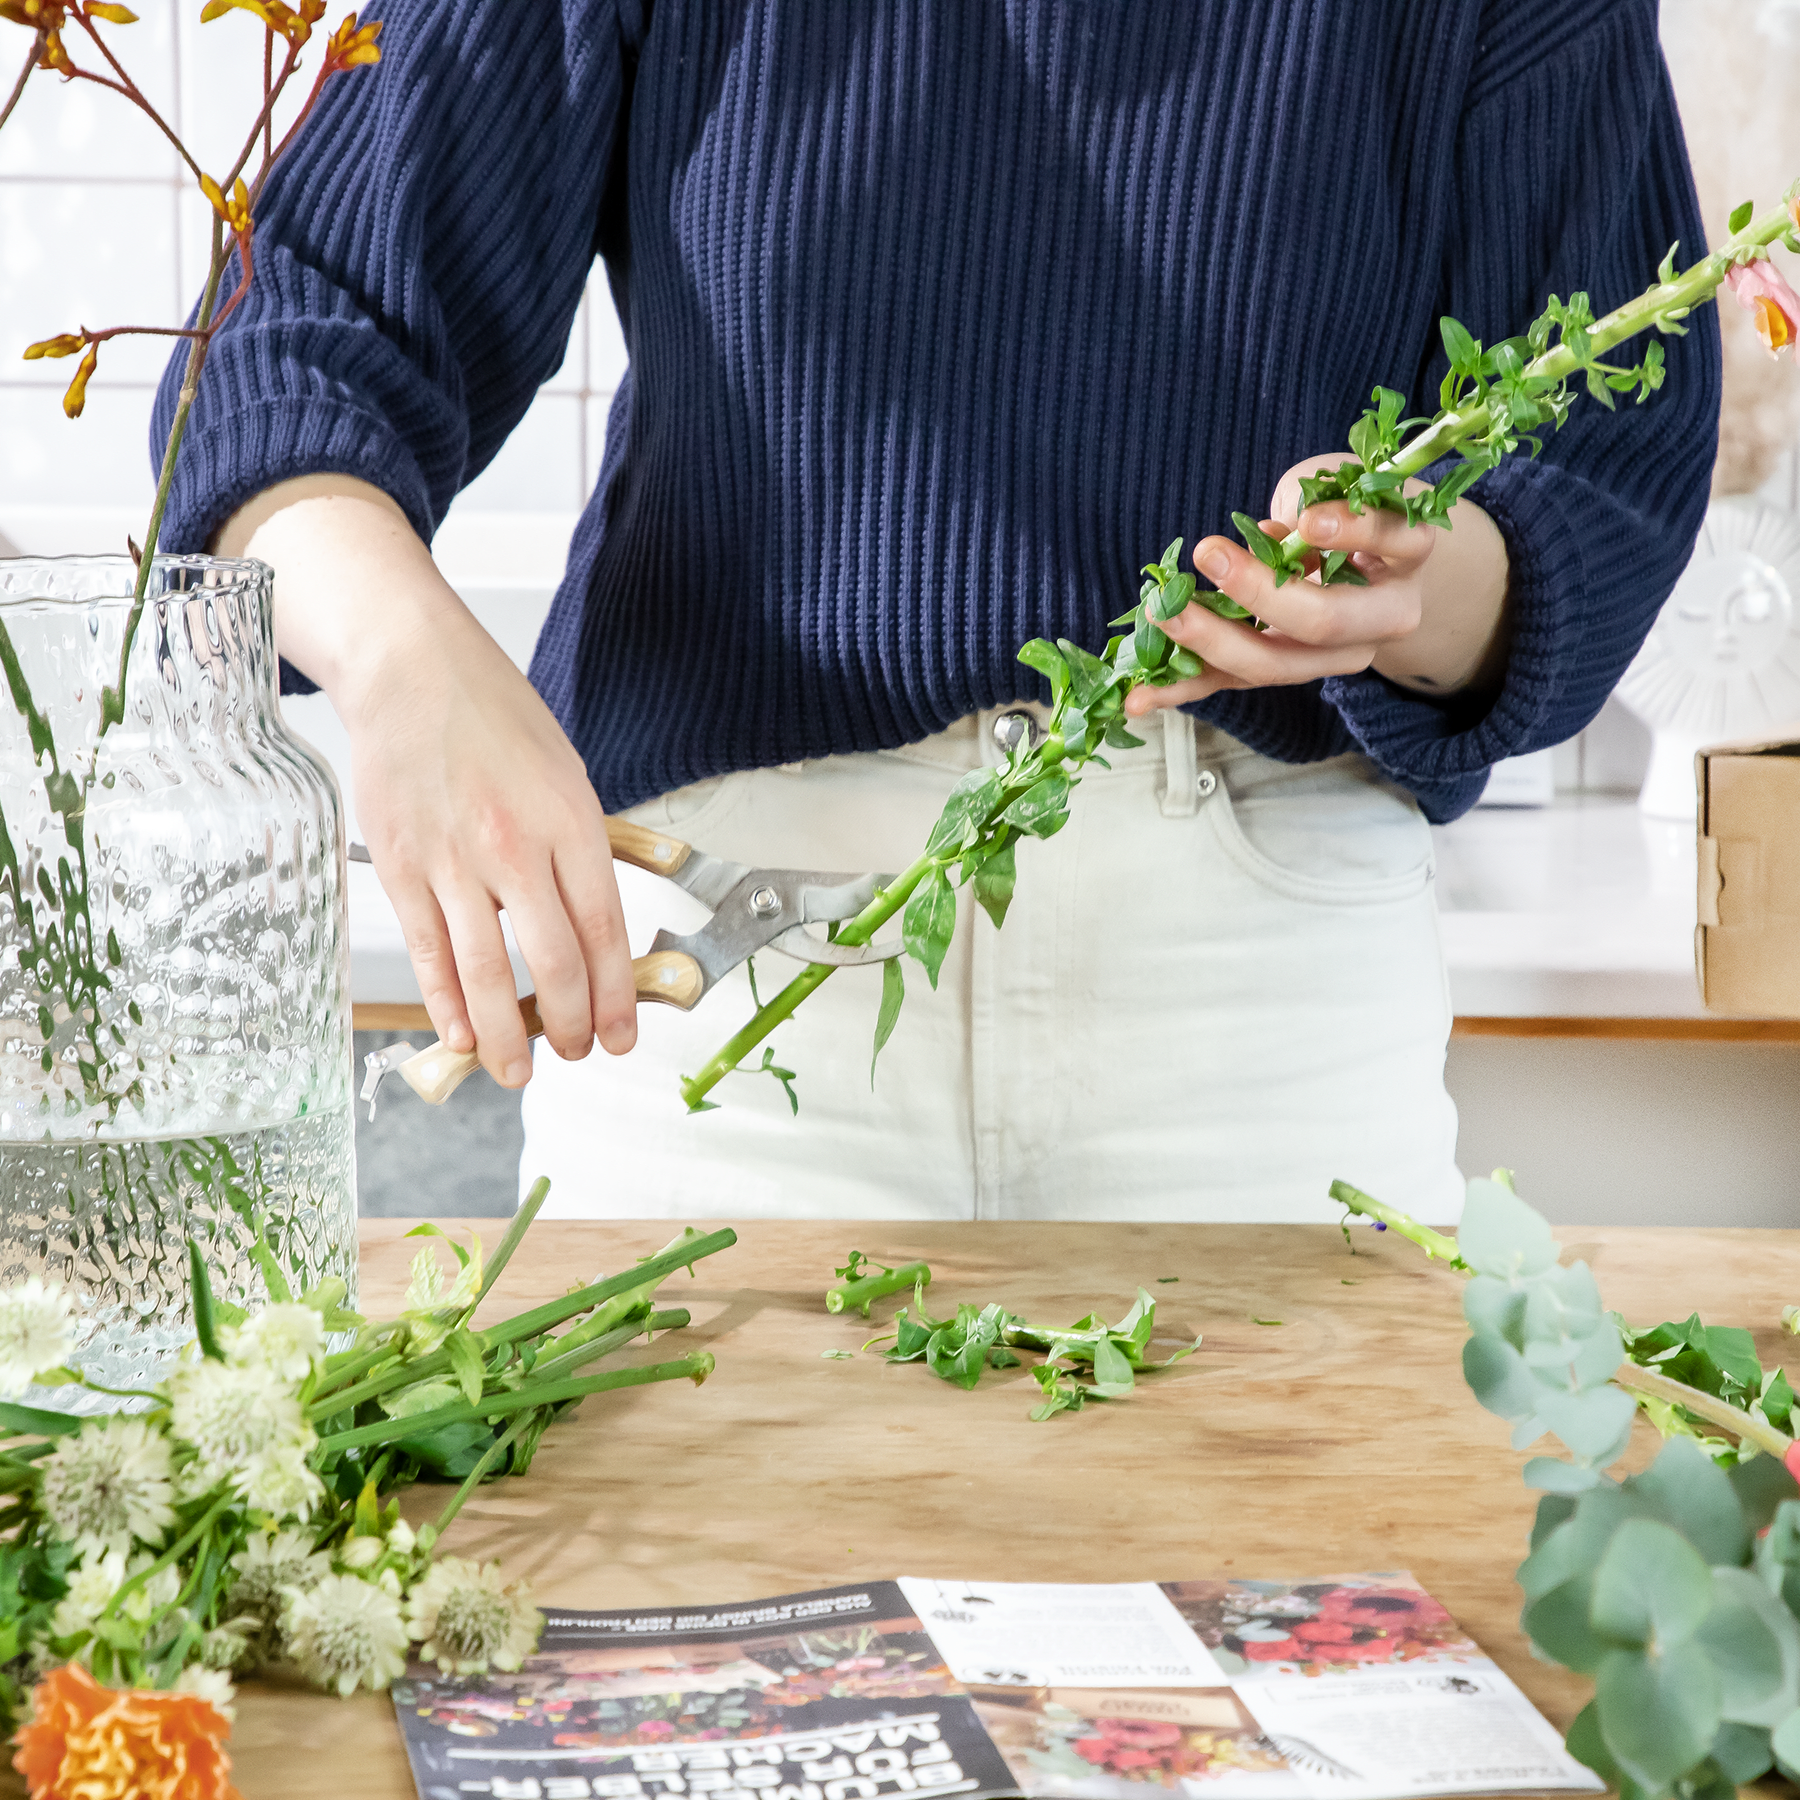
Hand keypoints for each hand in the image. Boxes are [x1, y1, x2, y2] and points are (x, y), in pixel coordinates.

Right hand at [218, 476, 637, 1086]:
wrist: (410, 669)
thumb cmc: (497, 719)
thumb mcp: (567, 774)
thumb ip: (583, 851)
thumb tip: (597, 931)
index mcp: (570, 822)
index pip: (604, 931)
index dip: (617, 997)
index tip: (623, 1037)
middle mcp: (515, 847)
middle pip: (553, 962)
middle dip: (571, 1024)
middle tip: (578, 1052)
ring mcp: (453, 860)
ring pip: (485, 972)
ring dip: (505, 1035)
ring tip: (518, 1071)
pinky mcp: (401, 865)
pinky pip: (428, 952)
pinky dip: (445, 1002)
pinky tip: (460, 1033)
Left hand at [1123, 453, 1510, 717]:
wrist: (1375, 565)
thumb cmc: (1350, 506)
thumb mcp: (1338, 484)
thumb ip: (1309, 504)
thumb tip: (1267, 542)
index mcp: (1408, 556)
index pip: (1391, 541)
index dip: (1352, 532)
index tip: (1309, 522)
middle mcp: (1384, 617)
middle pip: (1322, 623)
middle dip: (1259, 593)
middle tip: (1206, 554)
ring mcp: (1337, 655)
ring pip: (1274, 664)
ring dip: (1209, 643)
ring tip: (1164, 617)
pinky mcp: (1287, 670)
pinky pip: (1233, 682)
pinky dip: (1182, 687)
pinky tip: (1139, 699)